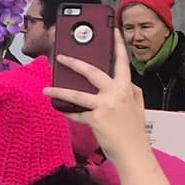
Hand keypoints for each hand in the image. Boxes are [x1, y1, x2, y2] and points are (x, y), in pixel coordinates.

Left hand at [43, 32, 151, 160]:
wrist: (134, 153)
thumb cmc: (133, 132)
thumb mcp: (137, 106)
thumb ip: (130, 91)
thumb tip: (122, 82)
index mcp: (127, 88)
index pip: (122, 62)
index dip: (118, 45)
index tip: (113, 31)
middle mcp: (116, 94)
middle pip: (92, 72)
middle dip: (74, 63)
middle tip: (61, 57)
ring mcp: (105, 106)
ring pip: (76, 94)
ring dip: (59, 91)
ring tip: (46, 90)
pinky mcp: (96, 119)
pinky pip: (77, 114)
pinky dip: (69, 113)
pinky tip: (61, 111)